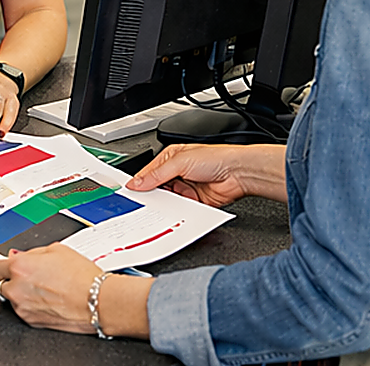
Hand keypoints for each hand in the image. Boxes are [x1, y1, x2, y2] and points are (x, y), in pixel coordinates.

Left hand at [0, 245, 100, 332]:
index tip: (4, 267)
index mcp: (19, 267)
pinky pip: (24, 311)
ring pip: (12, 299)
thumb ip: (32, 253)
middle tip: (30, 277)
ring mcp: (22, 308)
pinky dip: (31, 306)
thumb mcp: (57, 250)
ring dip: (22, 294)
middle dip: (12, 280)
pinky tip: (49, 300)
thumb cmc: (82, 276)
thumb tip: (21, 256)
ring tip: (45, 289)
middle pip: (1, 284)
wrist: (96, 301)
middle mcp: (16, 288)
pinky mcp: (31, 322)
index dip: (1, 266)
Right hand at [125, 142, 287, 206]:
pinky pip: (180, 210)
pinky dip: (176, 212)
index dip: (139, 182)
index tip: (130, 192)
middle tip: (141, 203)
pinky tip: (173, 212)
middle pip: (157, 188)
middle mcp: (178, 173)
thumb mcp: (179, 162)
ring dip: (164, 204)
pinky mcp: (194, 202)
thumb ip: (157, 174)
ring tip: (158, 207)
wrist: (238, 173)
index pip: (149, 172)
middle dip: (151, 195)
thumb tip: (137, 182)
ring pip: (167, 200)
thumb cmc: (216, 157)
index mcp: (171, 158)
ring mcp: (186, 188)